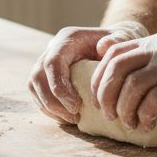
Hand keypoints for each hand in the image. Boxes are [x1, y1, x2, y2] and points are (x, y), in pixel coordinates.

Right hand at [26, 21, 147, 122]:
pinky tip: (66, 118)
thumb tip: (104, 46)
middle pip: (37, 77)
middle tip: (74, 117)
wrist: (114, 43)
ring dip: (48, 107)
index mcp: (68, 39)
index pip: (52, 63)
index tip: (76, 106)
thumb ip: (117, 40)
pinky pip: (38, 93)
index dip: (59, 87)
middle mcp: (53, 48)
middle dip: (52, 101)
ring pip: (33, 86)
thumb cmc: (119, 41)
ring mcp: (47, 62)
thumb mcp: (123, 36)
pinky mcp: (48, 75)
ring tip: (71, 119)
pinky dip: (49, 108)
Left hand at [92, 33, 156, 130]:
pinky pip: (151, 103)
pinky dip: (144, 118)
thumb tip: (124, 77)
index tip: (101, 98)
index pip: (113, 53)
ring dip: (124, 111)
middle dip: (105, 95)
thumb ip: (153, 63)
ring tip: (130, 124)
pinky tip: (148, 126)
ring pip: (130, 87)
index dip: (99, 77)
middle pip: (115, 68)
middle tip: (108, 115)